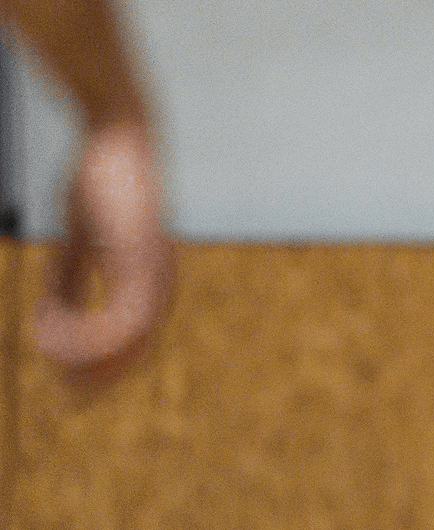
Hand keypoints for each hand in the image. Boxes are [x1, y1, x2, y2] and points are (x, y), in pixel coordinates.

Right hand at [30, 123, 171, 366]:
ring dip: (85, 355)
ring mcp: (154, 270)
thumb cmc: (98, 182)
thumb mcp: (78, 237)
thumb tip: (53, 322)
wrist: (117, 134)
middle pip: (137, 348)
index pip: (137, 338)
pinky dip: (83, 332)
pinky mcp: (139, 258)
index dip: (107, 366)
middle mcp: (161, 279)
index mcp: (151, 277)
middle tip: (69, 393)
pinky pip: (119, 316)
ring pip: (128, 340)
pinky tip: (45, 326)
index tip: (75, 383)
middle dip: (101, 375)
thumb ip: (69, 279)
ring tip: (45, 350)